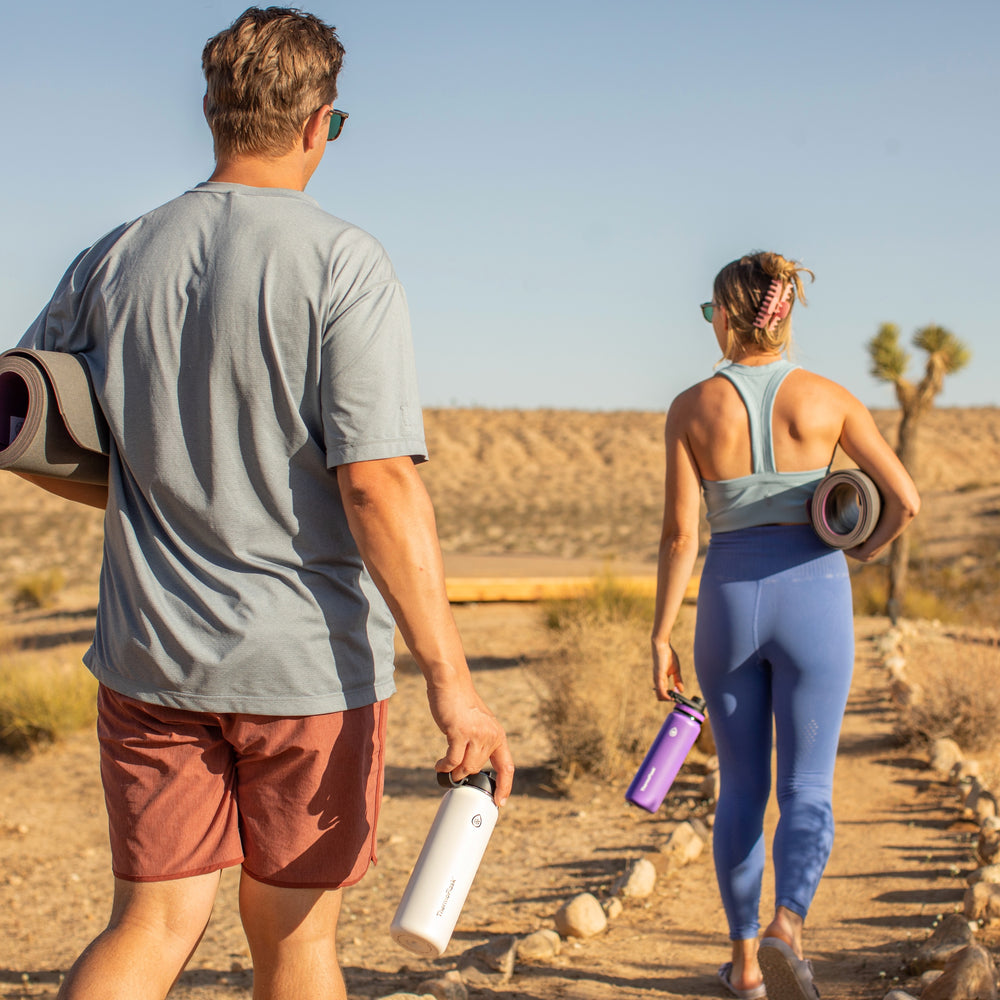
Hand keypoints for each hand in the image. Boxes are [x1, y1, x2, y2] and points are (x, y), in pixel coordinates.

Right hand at [426, 680, 514, 806]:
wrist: (451, 683)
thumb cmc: (461, 704)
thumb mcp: (479, 724)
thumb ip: (480, 743)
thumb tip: (470, 768)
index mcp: (498, 735)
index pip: (507, 767)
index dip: (505, 786)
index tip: (500, 802)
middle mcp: (490, 735)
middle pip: (478, 768)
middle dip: (465, 773)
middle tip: (453, 772)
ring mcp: (476, 734)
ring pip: (466, 767)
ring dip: (454, 772)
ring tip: (445, 768)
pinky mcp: (459, 732)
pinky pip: (453, 760)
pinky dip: (445, 766)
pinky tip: (439, 766)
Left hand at [652, 638, 683, 700]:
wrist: (662, 646)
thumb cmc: (668, 656)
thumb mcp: (676, 670)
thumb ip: (678, 680)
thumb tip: (681, 690)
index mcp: (662, 679)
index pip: (664, 692)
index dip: (671, 697)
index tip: (678, 696)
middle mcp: (658, 681)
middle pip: (660, 697)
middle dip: (670, 699)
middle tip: (677, 697)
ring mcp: (657, 679)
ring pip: (659, 696)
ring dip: (668, 699)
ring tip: (675, 696)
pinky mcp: (658, 676)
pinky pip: (660, 690)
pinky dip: (666, 696)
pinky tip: (671, 696)